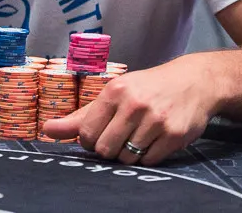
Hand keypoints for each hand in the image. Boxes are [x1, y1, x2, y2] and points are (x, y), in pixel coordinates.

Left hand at [42, 58, 216, 165]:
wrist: (195, 81)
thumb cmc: (148, 87)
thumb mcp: (115, 93)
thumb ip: (80, 116)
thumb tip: (47, 130)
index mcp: (115, 91)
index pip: (86, 133)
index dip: (89, 141)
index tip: (100, 134)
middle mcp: (134, 104)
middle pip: (104, 149)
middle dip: (109, 149)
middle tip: (121, 135)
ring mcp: (156, 120)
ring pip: (126, 158)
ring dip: (129, 153)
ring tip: (139, 135)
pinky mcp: (174, 135)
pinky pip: (149, 161)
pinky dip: (148, 155)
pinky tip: (154, 139)